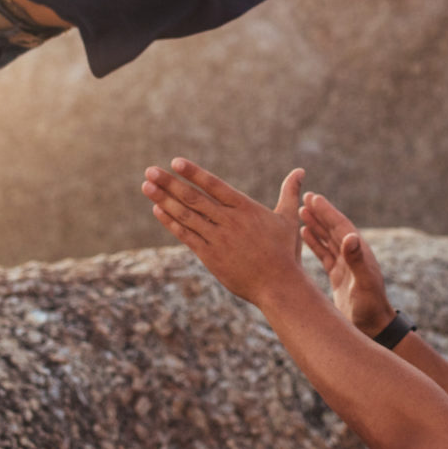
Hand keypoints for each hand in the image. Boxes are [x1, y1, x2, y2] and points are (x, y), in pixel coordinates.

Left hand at [142, 159, 310, 306]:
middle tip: (149, 170)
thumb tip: (300, 171)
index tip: (175, 162)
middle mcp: (229, 221)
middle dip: (169, 183)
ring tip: (146, 186)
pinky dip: (171, 223)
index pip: (215, 185)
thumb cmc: (285, 252)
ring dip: (164, 200)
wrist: (279, 286)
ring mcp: (218, 239)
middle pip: (194, 198)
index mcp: (246, 208)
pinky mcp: (210, 256)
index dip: (194, 173)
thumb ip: (289, 193)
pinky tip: (157, 210)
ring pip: (186, 215)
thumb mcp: (288, 218)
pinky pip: (187, 236)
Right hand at [298, 191, 394, 333]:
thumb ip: (357, 260)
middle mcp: (352, 256)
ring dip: (316, 225)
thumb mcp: (364, 283)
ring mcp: (345, 266)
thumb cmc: (370, 307)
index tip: (313, 197)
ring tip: (300, 211)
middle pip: (333, 229)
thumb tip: (350, 236)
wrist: (373, 328)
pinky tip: (304, 234)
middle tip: (304, 197)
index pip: (341, 227)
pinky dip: (315, 243)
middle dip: (320, 213)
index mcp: (359, 253)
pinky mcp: (338, 276)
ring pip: (327, 240)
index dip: (327, 212)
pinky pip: (325, 254)